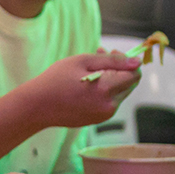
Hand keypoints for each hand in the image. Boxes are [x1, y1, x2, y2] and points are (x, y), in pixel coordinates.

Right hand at [14, 51, 140, 129]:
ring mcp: (104, 115)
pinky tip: (87, 83)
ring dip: (112, 79)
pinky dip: (104, 91)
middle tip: (100, 56)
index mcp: (106, 90)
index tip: (111, 53)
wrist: (37, 107)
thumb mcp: (83, 61)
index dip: (127, 61)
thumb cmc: (56, 80)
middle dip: (120, 69)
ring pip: (120, 93)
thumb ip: (112, 61)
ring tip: (90, 68)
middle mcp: (109, 106)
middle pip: (129, 85)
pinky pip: (109, 102)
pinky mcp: (98, 120)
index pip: (134, 75)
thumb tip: (137, 62)